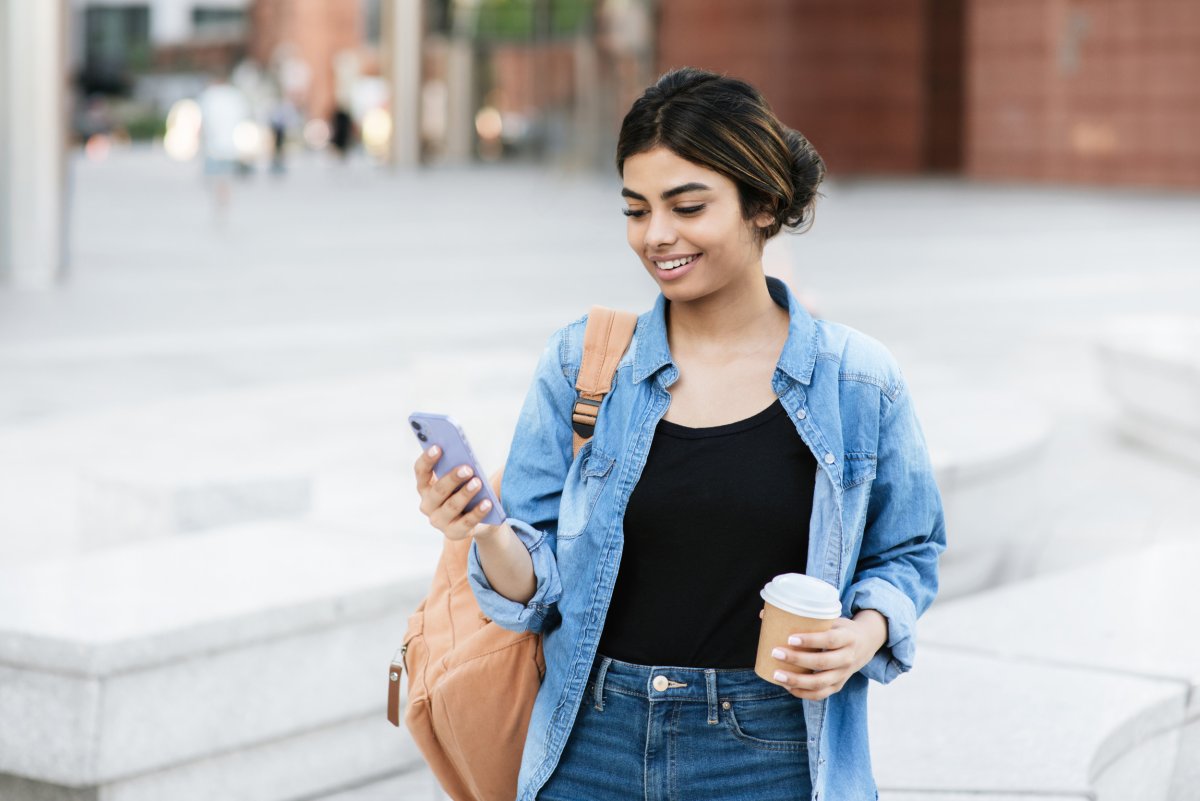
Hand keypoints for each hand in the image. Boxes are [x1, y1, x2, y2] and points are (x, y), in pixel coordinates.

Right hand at [413, 445, 505, 541]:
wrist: (479, 517)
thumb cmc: (466, 490)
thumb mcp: (460, 479)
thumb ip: (457, 468)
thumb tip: (465, 459)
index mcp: (425, 488)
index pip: (421, 471)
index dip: (427, 459)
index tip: (438, 447)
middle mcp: (427, 506)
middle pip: (438, 490)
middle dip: (452, 479)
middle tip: (467, 468)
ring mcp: (439, 521)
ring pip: (451, 506)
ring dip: (465, 494)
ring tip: (478, 483)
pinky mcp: (453, 533)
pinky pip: (466, 522)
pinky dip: (477, 512)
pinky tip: (487, 503)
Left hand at [765, 610, 888, 700]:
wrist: (865, 644)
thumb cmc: (839, 628)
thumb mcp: (830, 618)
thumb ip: (804, 618)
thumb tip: (765, 614)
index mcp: (848, 637)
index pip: (830, 640)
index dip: (810, 640)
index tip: (790, 638)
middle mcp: (848, 658)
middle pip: (823, 662)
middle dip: (798, 659)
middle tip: (776, 653)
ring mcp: (844, 674)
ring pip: (820, 682)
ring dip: (797, 681)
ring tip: (776, 675)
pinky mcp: (838, 686)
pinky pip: (821, 694)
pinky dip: (803, 693)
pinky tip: (787, 687)